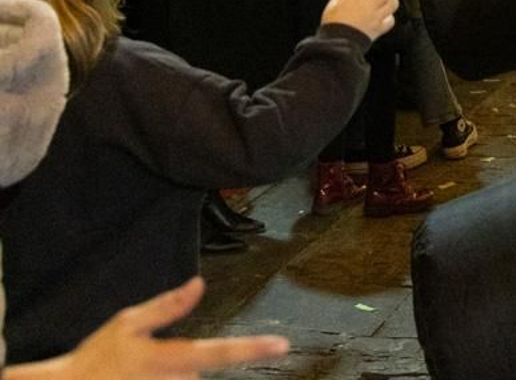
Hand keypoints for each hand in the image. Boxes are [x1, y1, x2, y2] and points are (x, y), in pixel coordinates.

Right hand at [25, 276, 288, 379]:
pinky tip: (139, 379)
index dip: (252, 349)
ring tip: (135, 377)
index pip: (219, 352)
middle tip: (142, 369)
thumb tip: (199, 283)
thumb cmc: (95, 359)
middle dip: (180, 371)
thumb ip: (167, 307)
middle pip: (198, 376)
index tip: (282, 346)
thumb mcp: (126, 324)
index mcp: (167, 359)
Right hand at [321, 0, 400, 39]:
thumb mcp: (332, 5)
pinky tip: (388, 16)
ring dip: (394, 0)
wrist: (338, 41)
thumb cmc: (333, 24)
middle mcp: (368, 5)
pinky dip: (390, 18)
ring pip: (391, 5)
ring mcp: (375, 17)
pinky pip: (390, 21)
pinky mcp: (378, 28)